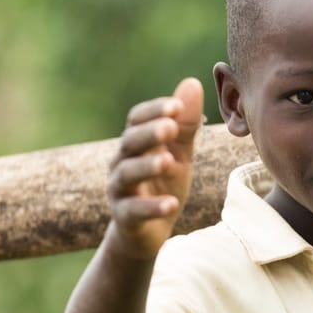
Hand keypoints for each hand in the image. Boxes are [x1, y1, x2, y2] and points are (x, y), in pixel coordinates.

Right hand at [107, 76, 204, 258]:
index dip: (154, 111)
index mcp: (136, 142)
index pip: (137, 119)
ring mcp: (120, 190)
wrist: (149, 230)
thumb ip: (185, 123)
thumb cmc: (163, 183)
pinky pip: (134, 211)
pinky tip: (172, 204)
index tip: (176, 106)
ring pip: (127, 174)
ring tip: (168, 162)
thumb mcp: (180, 152)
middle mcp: (122, 162)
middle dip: (149, 133)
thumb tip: (192, 82)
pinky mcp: (124, 217)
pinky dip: (152, 207)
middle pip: (129, 142)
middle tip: (170, 127)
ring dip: (147, 166)